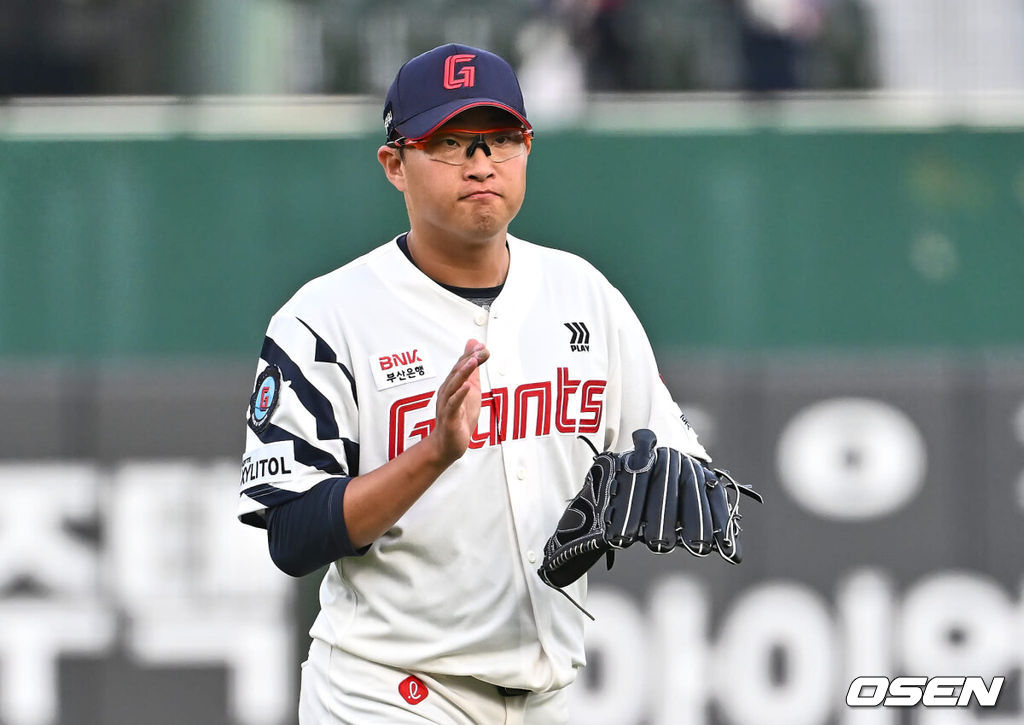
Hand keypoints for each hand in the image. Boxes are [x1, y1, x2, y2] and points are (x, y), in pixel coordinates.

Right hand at [428, 339, 488, 465]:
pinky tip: (467, 387)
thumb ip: (472, 371)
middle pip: (458, 372)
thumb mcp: (471, 390)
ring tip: (473, 362)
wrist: (448, 444)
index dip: (471, 354)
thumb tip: (474, 350)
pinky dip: (460, 395)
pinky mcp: (449, 417)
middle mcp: (447, 391)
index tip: (482, 346)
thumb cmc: (459, 417)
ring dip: (463, 372)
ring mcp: (447, 404)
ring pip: (454, 385)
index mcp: (453, 384)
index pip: (461, 366)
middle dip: (469, 360)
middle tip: (481, 350)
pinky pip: (453, 404)